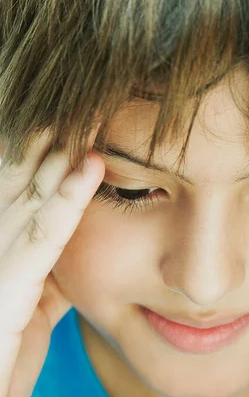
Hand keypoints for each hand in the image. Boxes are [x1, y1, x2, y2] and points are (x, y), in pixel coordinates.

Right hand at [0, 128, 104, 396]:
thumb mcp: (32, 309)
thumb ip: (52, 276)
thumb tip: (75, 248)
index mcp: (2, 245)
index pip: (29, 184)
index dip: (55, 145)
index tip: (90, 107)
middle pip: (26, 172)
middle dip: (56, 130)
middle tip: (90, 86)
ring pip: (32, 189)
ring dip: (62, 147)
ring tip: (91, 104)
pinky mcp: (7, 284)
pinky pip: (44, 234)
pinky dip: (68, 197)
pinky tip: (90, 164)